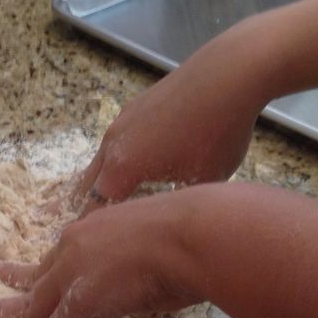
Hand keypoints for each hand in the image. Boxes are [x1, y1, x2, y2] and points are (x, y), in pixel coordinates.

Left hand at [0, 190, 205, 317]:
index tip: (39, 261)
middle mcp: (73, 247)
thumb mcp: (151, 232)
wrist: (189, 237)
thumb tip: (145, 268)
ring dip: (12, 310)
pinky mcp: (78, 303)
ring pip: (34, 300)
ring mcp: (72, 275)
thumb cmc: (186, 234)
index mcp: (92, 227)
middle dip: (15, 277)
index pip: (63, 250)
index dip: (50, 261)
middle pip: (39, 271)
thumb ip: (136, 250)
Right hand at [72, 24, 271, 214]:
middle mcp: (113, 144)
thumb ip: (175, 205)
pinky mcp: (136, 105)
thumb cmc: (216, 135)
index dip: (96, 229)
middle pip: (88, 183)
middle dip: (89, 205)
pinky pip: (119, 141)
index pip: (96, 208)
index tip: (97, 244)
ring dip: (105, 180)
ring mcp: (122, 121)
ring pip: (103, 159)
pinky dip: (121, 158)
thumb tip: (167, 217)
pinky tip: (142, 162)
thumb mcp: (200, 183)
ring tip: (114, 197)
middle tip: (89, 227)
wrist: (228, 74)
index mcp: (122, 168)